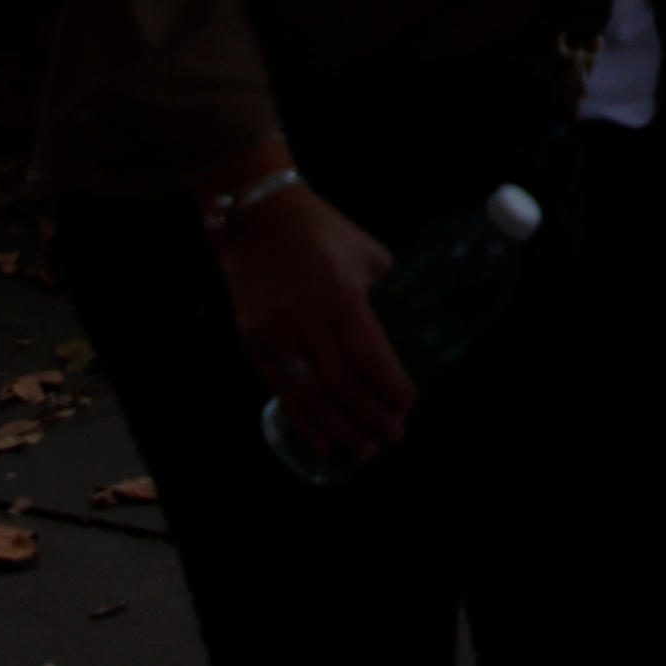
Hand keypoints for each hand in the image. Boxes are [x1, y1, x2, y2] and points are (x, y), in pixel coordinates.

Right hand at [214, 175, 411, 464]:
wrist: (257, 215)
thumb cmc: (322, 229)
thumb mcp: (366, 252)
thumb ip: (386, 291)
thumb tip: (414, 327)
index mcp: (339, 292)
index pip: (370, 356)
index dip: (391, 388)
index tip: (409, 406)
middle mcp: (303, 316)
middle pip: (341, 384)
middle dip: (371, 418)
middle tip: (393, 437)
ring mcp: (273, 331)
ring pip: (309, 395)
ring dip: (340, 429)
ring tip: (364, 450)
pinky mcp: (252, 339)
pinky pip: (279, 390)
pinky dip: (304, 419)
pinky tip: (324, 441)